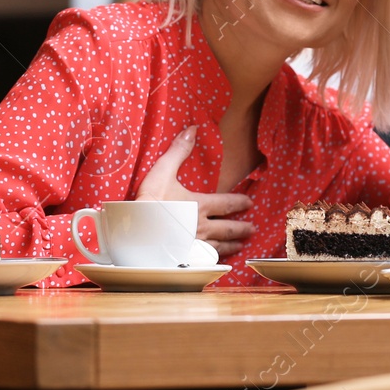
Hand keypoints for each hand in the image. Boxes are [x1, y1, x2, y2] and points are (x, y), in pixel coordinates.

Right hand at [136, 127, 255, 258]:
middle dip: (242, 228)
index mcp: (200, 205)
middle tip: (253, 228)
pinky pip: (206, 259)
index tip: (249, 203)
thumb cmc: (149, 201)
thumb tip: (193, 129)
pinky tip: (218, 261)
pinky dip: (215, 259)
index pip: (227, 203)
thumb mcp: (163, 171)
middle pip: (228, 228)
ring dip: (232, 245)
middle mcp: (202, 226)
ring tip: (241, 245)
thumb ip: (179, 151)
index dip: (240, 202)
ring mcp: (195, 244)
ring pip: (219, 246)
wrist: (136, 231)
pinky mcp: (186, 258)